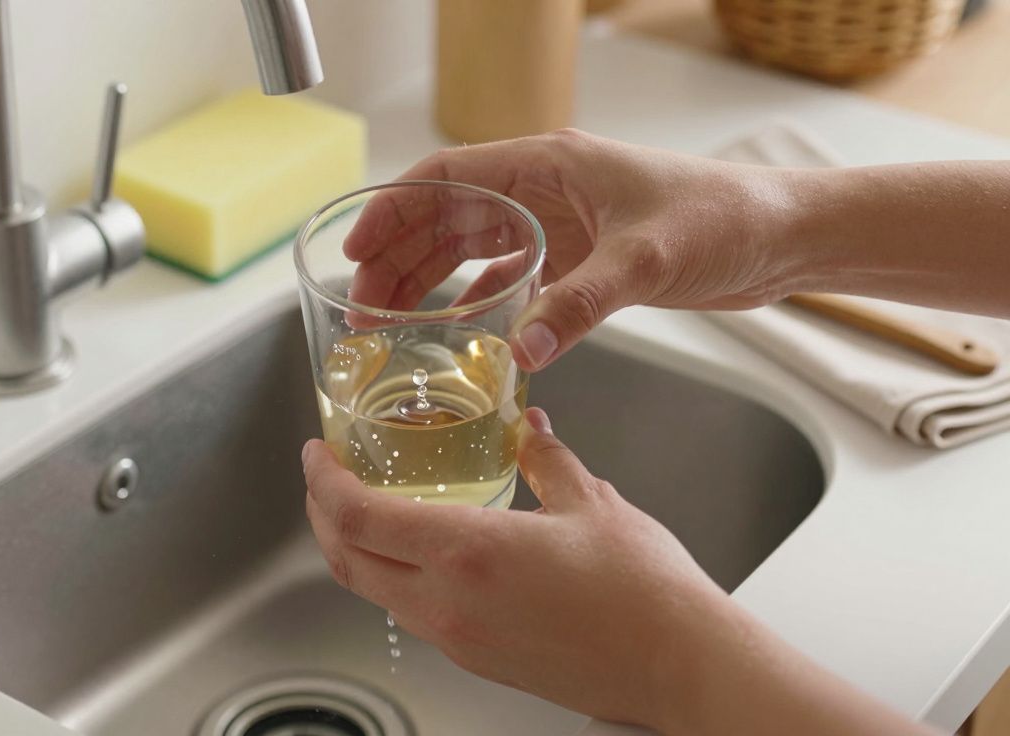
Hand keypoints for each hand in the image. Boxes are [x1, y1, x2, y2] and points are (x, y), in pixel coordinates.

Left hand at [301, 407, 728, 728]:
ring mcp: (457, 639)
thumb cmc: (645, 594)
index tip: (317, 453)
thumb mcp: (592, 502)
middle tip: (327, 476)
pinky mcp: (475, 660)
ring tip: (369, 506)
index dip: (322, 481)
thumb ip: (546, 458)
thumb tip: (528, 431)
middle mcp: (448, 603)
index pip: (356, 517)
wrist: (678, 668)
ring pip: (374, 590)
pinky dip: (394, 576)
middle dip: (322, 512)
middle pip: (345, 558)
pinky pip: (412, 613)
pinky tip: (422, 550)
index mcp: (468, 552)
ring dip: (355, 546)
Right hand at [344, 130, 800, 370]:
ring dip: (429, 278)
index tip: (356, 249)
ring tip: (390, 318)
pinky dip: (477, 297)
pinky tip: (457, 326)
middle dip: (398, 255)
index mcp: (548, 165)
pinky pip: (510, 274)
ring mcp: (560, 222)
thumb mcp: (646, 260)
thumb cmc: (724, 218)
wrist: (782, 236)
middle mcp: (545, 189)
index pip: (447, 177)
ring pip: (471, 246)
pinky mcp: (581, 255)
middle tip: (362, 303)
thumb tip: (521, 349)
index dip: (393, 210)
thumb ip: (581, 304)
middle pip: (447, 216)